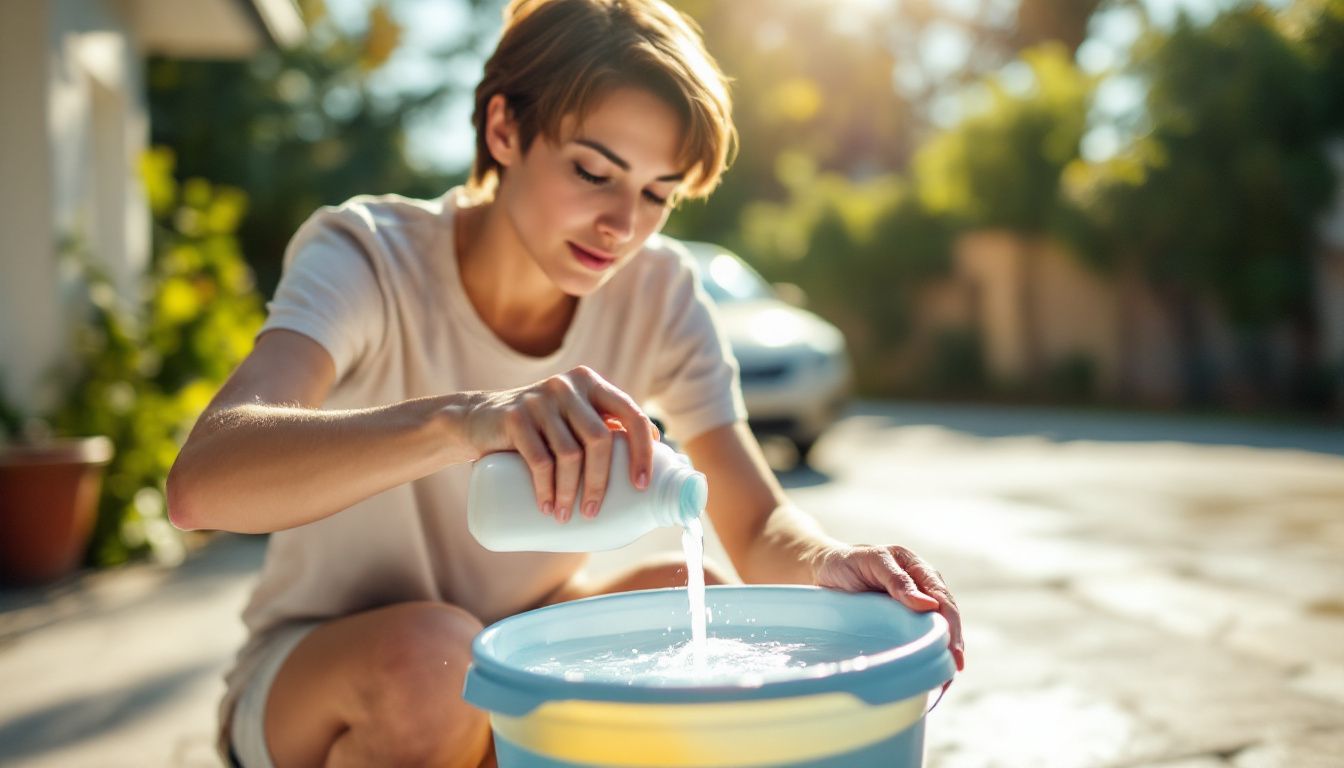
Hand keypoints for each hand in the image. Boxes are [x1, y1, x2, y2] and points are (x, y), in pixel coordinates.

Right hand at [459, 366, 659, 523]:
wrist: (478, 419)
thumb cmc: (537, 429)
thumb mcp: (571, 419)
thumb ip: (602, 428)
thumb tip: (648, 469)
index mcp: (592, 384)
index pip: (631, 415)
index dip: (642, 451)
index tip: (641, 486)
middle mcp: (568, 386)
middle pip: (600, 440)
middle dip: (601, 482)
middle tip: (594, 512)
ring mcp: (540, 399)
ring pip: (570, 453)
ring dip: (570, 492)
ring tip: (565, 515)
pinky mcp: (514, 417)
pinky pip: (539, 460)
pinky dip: (546, 489)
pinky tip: (547, 506)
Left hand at [812, 544, 964, 671]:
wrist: (821, 570)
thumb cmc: (845, 562)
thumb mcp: (870, 562)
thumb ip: (897, 580)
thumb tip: (929, 606)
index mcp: (918, 570)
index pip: (943, 598)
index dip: (951, 624)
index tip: (953, 650)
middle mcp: (922, 589)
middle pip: (946, 619)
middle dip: (952, 644)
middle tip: (953, 670)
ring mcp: (912, 608)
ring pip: (936, 632)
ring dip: (942, 654)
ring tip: (944, 681)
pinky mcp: (901, 624)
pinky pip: (918, 639)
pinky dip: (926, 655)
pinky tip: (929, 675)